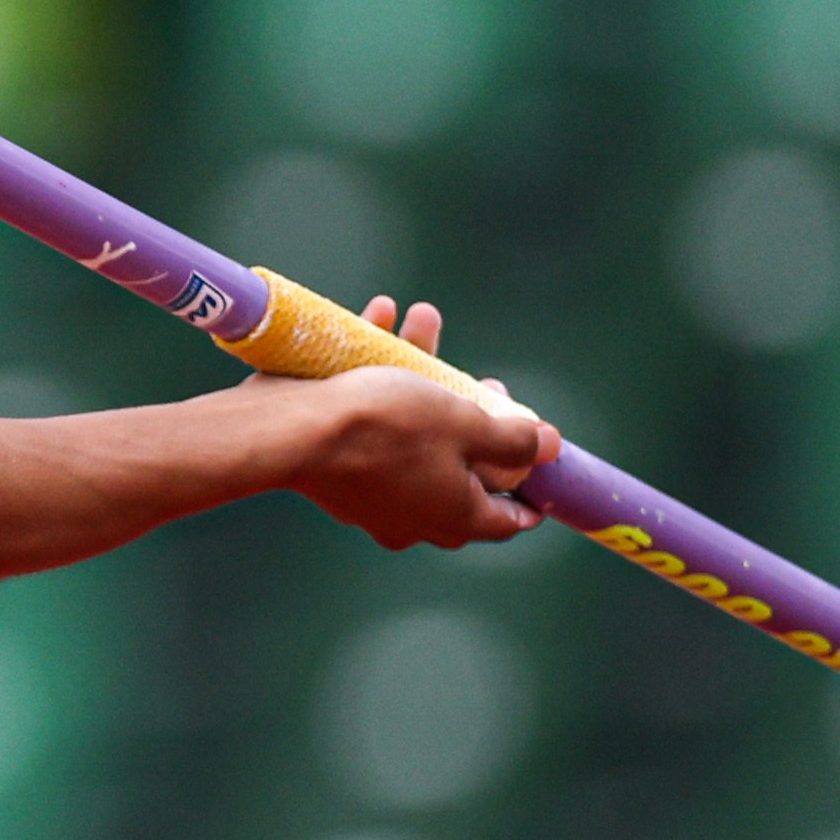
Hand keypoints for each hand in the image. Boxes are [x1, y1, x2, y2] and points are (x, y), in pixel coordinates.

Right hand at [270, 296, 554, 550]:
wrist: (288, 431)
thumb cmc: (384, 428)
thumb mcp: (465, 423)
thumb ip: (513, 438)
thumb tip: (551, 446)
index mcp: (454, 517)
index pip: (509, 517)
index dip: (532, 488)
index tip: (541, 461)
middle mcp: (414, 518)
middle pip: (461, 466)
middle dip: (473, 413)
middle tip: (483, 385)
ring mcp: (372, 497)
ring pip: (412, 436)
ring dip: (422, 379)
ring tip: (423, 322)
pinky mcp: (335, 472)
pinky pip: (368, 427)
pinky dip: (377, 380)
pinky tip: (380, 323)